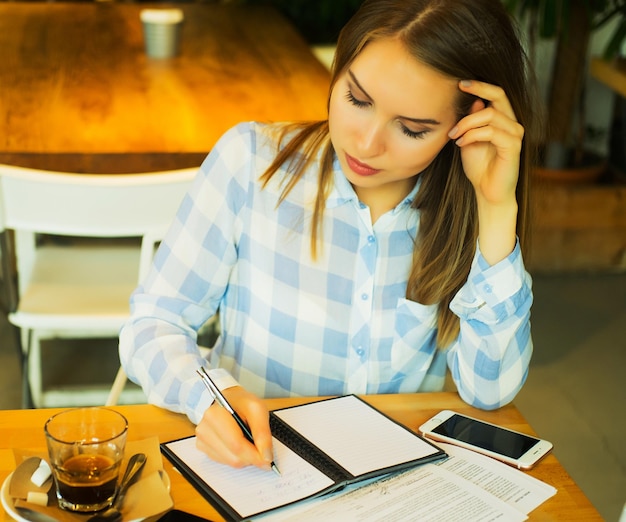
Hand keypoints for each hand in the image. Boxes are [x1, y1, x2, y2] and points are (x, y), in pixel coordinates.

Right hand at [195, 386, 273, 470]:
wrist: (228, 400)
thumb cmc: (241, 403)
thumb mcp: (258, 409)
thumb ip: (263, 432)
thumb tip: (266, 456)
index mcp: (216, 415)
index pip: (237, 445)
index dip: (255, 455)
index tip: (268, 459)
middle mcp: (205, 429)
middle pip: (234, 457)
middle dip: (251, 457)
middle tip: (261, 449)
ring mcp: (202, 440)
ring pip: (230, 462)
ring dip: (244, 457)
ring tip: (248, 441)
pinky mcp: (203, 448)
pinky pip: (224, 461)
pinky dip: (236, 457)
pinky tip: (238, 443)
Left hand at [448, 80, 523, 263]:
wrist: (487, 192)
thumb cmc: (479, 167)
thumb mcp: (469, 140)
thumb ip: (472, 122)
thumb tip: (475, 101)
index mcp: (503, 120)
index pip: (496, 94)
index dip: (480, 84)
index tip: (460, 82)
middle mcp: (513, 123)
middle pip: (499, 95)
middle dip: (478, 88)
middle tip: (458, 88)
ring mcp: (515, 134)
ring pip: (489, 115)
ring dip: (466, 124)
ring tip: (454, 136)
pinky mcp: (513, 147)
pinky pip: (491, 132)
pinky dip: (472, 135)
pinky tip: (461, 144)